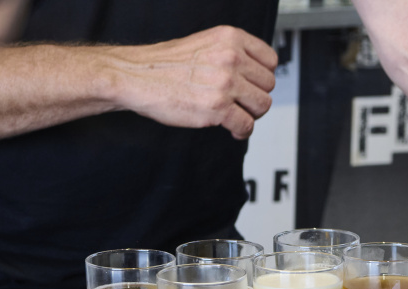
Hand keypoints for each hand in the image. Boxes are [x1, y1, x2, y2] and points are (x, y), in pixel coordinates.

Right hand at [108, 26, 277, 139]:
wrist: (136, 77)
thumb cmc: (165, 64)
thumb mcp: (204, 44)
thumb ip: (230, 53)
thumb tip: (253, 72)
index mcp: (230, 38)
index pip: (270, 60)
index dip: (264, 76)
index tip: (255, 85)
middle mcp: (231, 58)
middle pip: (268, 85)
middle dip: (257, 97)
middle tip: (243, 104)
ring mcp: (225, 84)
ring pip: (262, 105)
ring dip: (252, 115)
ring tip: (238, 116)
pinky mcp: (217, 108)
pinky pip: (246, 125)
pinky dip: (241, 131)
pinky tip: (232, 130)